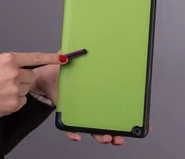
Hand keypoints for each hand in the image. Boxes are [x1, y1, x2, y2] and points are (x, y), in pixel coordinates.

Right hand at [0, 52, 64, 127]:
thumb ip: (7, 63)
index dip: (50, 58)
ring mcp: (15, 89)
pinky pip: (22, 101)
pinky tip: (0, 100)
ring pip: (26, 89)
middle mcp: (14, 72)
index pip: (34, 57)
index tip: (63, 58)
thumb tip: (19, 67)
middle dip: (21, 80)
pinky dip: (14, 102)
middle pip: (29, 76)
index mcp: (7, 59)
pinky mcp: (14, 104)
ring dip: (17, 91)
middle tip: (4, 83)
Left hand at [31, 55, 152, 144]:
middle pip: (109, 121)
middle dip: (119, 131)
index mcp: (98, 91)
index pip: (117, 104)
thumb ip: (80, 53)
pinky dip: (74, 133)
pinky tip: (77, 135)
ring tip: (107, 138)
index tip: (140, 121)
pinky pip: (72, 128)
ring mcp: (81, 111)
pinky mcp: (67, 115)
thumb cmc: (62, 68)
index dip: (129, 114)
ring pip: (95, 129)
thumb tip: (85, 47)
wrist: (44, 75)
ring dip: (102, 136)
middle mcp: (92, 104)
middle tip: (122, 134)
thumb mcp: (74, 57)